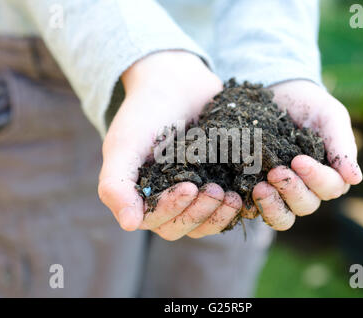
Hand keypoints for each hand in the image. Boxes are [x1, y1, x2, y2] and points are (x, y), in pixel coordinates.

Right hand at [98, 51, 241, 239]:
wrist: (177, 83)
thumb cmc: (146, 112)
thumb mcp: (124, 145)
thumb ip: (116, 184)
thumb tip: (128, 225)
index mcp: (140, 194)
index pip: (154, 219)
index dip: (172, 210)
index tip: (190, 187)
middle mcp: (165, 198)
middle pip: (180, 227)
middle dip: (199, 213)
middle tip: (216, 191)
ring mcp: (192, 193)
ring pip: (203, 223)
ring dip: (218, 215)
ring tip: (233, 197)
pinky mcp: (215, 183)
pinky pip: (224, 208)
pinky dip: (234, 208)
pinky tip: (245, 194)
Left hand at [250, 80, 362, 229]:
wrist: (279, 95)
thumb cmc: (310, 106)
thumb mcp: (330, 117)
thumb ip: (342, 144)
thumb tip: (355, 179)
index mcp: (329, 174)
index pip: (330, 188)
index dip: (316, 178)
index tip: (298, 159)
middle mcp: (307, 188)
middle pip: (306, 205)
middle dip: (292, 191)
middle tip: (275, 172)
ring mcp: (281, 192)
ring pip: (283, 216)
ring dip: (272, 206)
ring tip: (259, 188)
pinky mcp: (257, 189)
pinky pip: (256, 210)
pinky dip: (251, 206)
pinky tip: (242, 195)